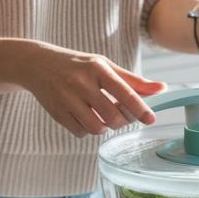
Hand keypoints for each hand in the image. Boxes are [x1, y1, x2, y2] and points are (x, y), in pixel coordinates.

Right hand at [18, 42, 164, 136]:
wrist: (38, 65)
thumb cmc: (78, 65)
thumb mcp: (104, 66)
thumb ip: (132, 80)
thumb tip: (161, 89)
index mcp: (97, 68)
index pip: (124, 92)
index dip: (140, 108)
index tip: (151, 119)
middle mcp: (82, 83)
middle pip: (112, 116)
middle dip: (121, 120)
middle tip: (120, 114)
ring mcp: (67, 99)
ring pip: (97, 127)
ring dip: (104, 126)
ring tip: (101, 114)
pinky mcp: (57, 113)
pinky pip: (81, 132)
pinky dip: (87, 129)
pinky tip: (84, 116)